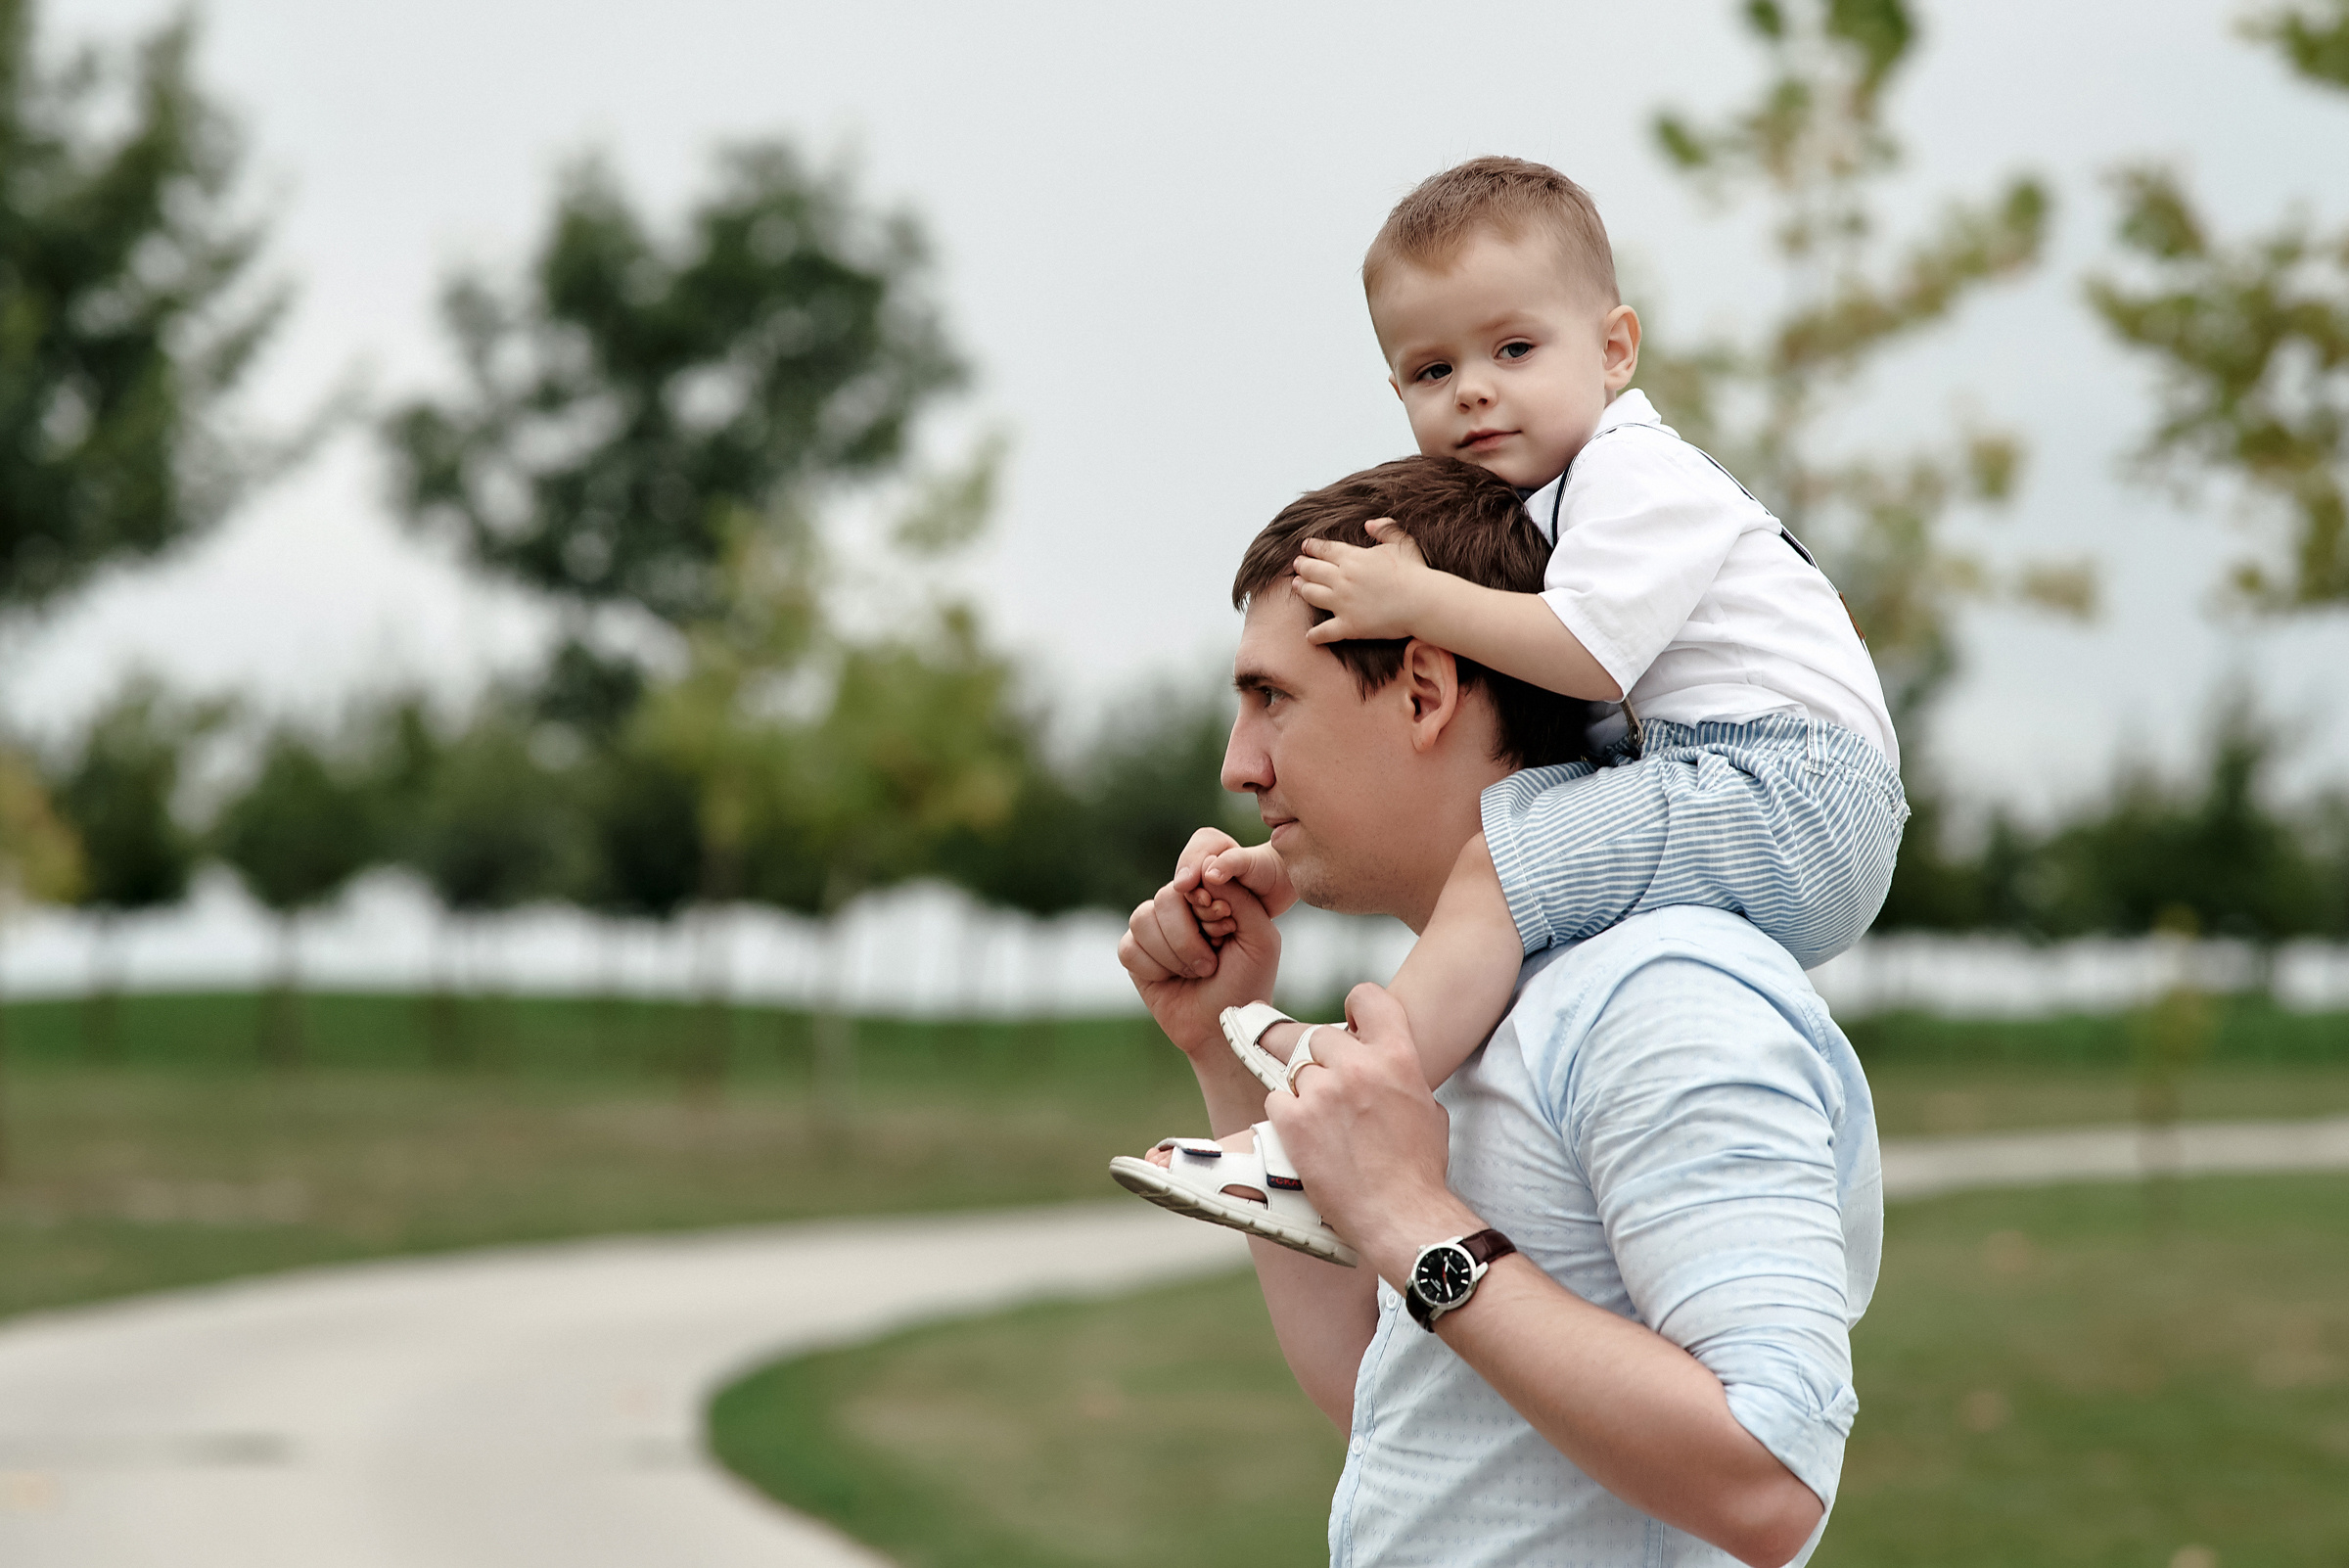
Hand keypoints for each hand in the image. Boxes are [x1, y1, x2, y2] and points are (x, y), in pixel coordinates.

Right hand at [1119, 832, 1283, 1064]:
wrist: (1223, 1027)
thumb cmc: (1248, 983)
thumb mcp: (1261, 939)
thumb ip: (1240, 898)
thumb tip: (1206, 868)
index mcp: (1212, 898)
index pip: (1194, 876)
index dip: (1204, 904)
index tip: (1224, 927)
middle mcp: (1182, 909)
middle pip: (1165, 898)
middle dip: (1188, 937)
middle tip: (1211, 963)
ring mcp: (1156, 930)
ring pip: (1142, 919)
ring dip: (1173, 954)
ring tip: (1196, 973)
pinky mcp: (1136, 954)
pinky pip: (1129, 947)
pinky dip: (1153, 968)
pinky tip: (1171, 981)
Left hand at [1263, 983, 1480, 1282]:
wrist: (1401, 1216)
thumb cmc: (1419, 1169)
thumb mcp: (1427, 1107)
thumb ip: (1401, 1075)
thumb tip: (1386, 1065)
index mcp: (1397, 1056)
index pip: (1367, 996)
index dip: (1355, 1007)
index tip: (1350, 1023)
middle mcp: (1358, 1066)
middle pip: (1319, 1036)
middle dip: (1323, 1060)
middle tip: (1333, 1092)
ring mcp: (1322, 1091)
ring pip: (1296, 1071)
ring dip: (1305, 1092)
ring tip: (1325, 1127)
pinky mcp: (1293, 1120)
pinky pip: (1277, 1100)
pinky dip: (1286, 1116)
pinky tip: (1306, 1138)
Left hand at [1292, 519, 1433, 644]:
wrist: (1423, 601)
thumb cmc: (1415, 571)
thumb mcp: (1402, 541)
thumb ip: (1384, 528)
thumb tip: (1368, 523)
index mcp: (1354, 558)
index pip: (1325, 550)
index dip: (1312, 547)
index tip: (1305, 547)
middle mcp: (1343, 578)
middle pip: (1313, 570)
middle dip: (1302, 566)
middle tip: (1296, 565)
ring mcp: (1343, 603)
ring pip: (1312, 594)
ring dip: (1301, 589)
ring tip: (1296, 586)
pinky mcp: (1349, 625)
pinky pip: (1325, 632)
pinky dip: (1315, 635)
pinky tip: (1310, 636)